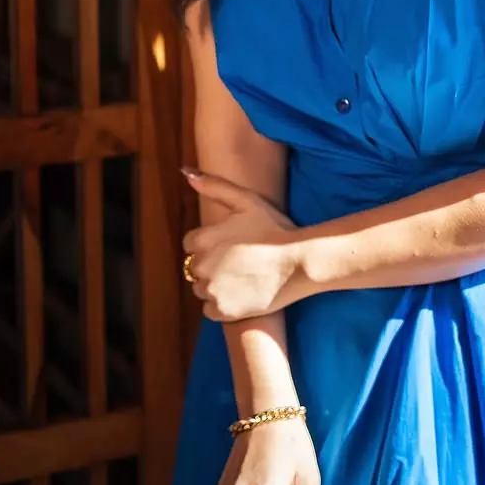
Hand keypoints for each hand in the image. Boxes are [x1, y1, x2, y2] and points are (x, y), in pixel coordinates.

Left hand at [182, 170, 305, 321]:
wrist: (299, 262)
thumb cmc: (274, 228)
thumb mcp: (246, 200)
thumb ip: (214, 186)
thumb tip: (186, 172)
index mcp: (202, 239)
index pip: (190, 244)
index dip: (209, 244)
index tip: (230, 245)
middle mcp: (201, 266)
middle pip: (195, 268)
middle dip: (211, 265)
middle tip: (240, 262)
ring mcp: (212, 290)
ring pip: (202, 290)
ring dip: (216, 286)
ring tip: (243, 277)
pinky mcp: (223, 312)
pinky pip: (210, 310)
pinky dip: (223, 306)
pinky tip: (243, 294)